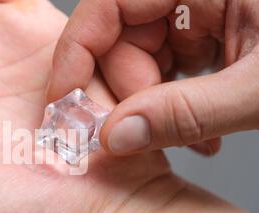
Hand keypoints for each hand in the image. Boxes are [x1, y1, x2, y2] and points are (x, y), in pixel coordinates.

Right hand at [49, 0, 258, 155]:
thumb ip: (189, 112)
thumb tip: (119, 137)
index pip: (109, 5)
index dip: (77, 52)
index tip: (64, 102)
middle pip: (120, 41)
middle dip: (126, 97)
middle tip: (137, 137)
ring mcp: (199, 15)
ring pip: (139, 62)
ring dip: (152, 110)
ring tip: (192, 141)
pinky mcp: (207, 37)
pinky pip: (166, 71)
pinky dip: (172, 107)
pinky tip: (198, 132)